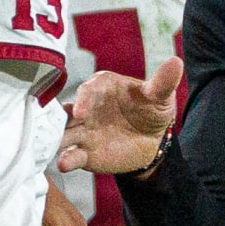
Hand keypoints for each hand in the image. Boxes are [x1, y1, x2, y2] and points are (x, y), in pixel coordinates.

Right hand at [56, 59, 181, 178]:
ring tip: (49, 146)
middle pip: (67, 110)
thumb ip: (162, 83)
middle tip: (49, 125)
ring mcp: (83, 130)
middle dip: (57, 117)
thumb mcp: (159, 97)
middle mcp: (86, 107)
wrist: (151, 139)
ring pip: (62, 133)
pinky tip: (63, 164)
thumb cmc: (151, 110)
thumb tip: (176, 62)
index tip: (81, 111)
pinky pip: (71, 155)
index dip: (83, 99)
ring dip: (55, 138)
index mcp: (102, 87)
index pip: (88, 90)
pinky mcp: (84, 152)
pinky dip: (66, 159)